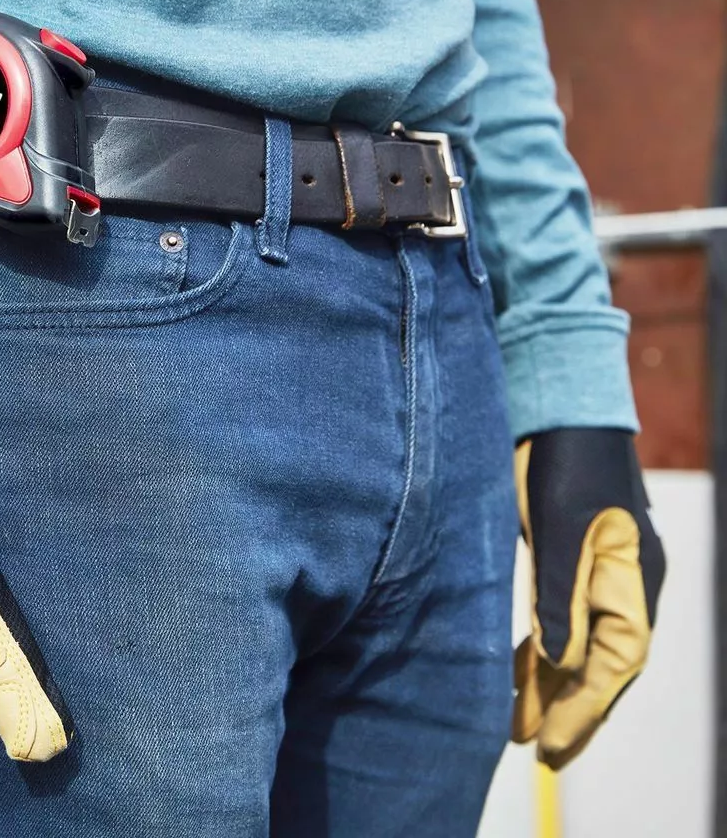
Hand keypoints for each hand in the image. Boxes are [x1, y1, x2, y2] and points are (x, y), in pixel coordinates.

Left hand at [512, 427, 663, 768]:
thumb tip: (560, 665)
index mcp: (634, 580)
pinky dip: (546, 647)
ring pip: (582, 643)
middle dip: (571, 709)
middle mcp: (626, 582)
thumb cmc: (562, 460)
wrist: (561, 404)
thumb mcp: (557, 528)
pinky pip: (566, 617)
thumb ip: (559, 595)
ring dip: (554, 683)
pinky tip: (522, 667)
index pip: (614, 663)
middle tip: (536, 751)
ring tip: (520, 722)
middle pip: (602, 663)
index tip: (548, 746)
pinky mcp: (575, 556)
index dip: (582, 709)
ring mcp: (602, 570)